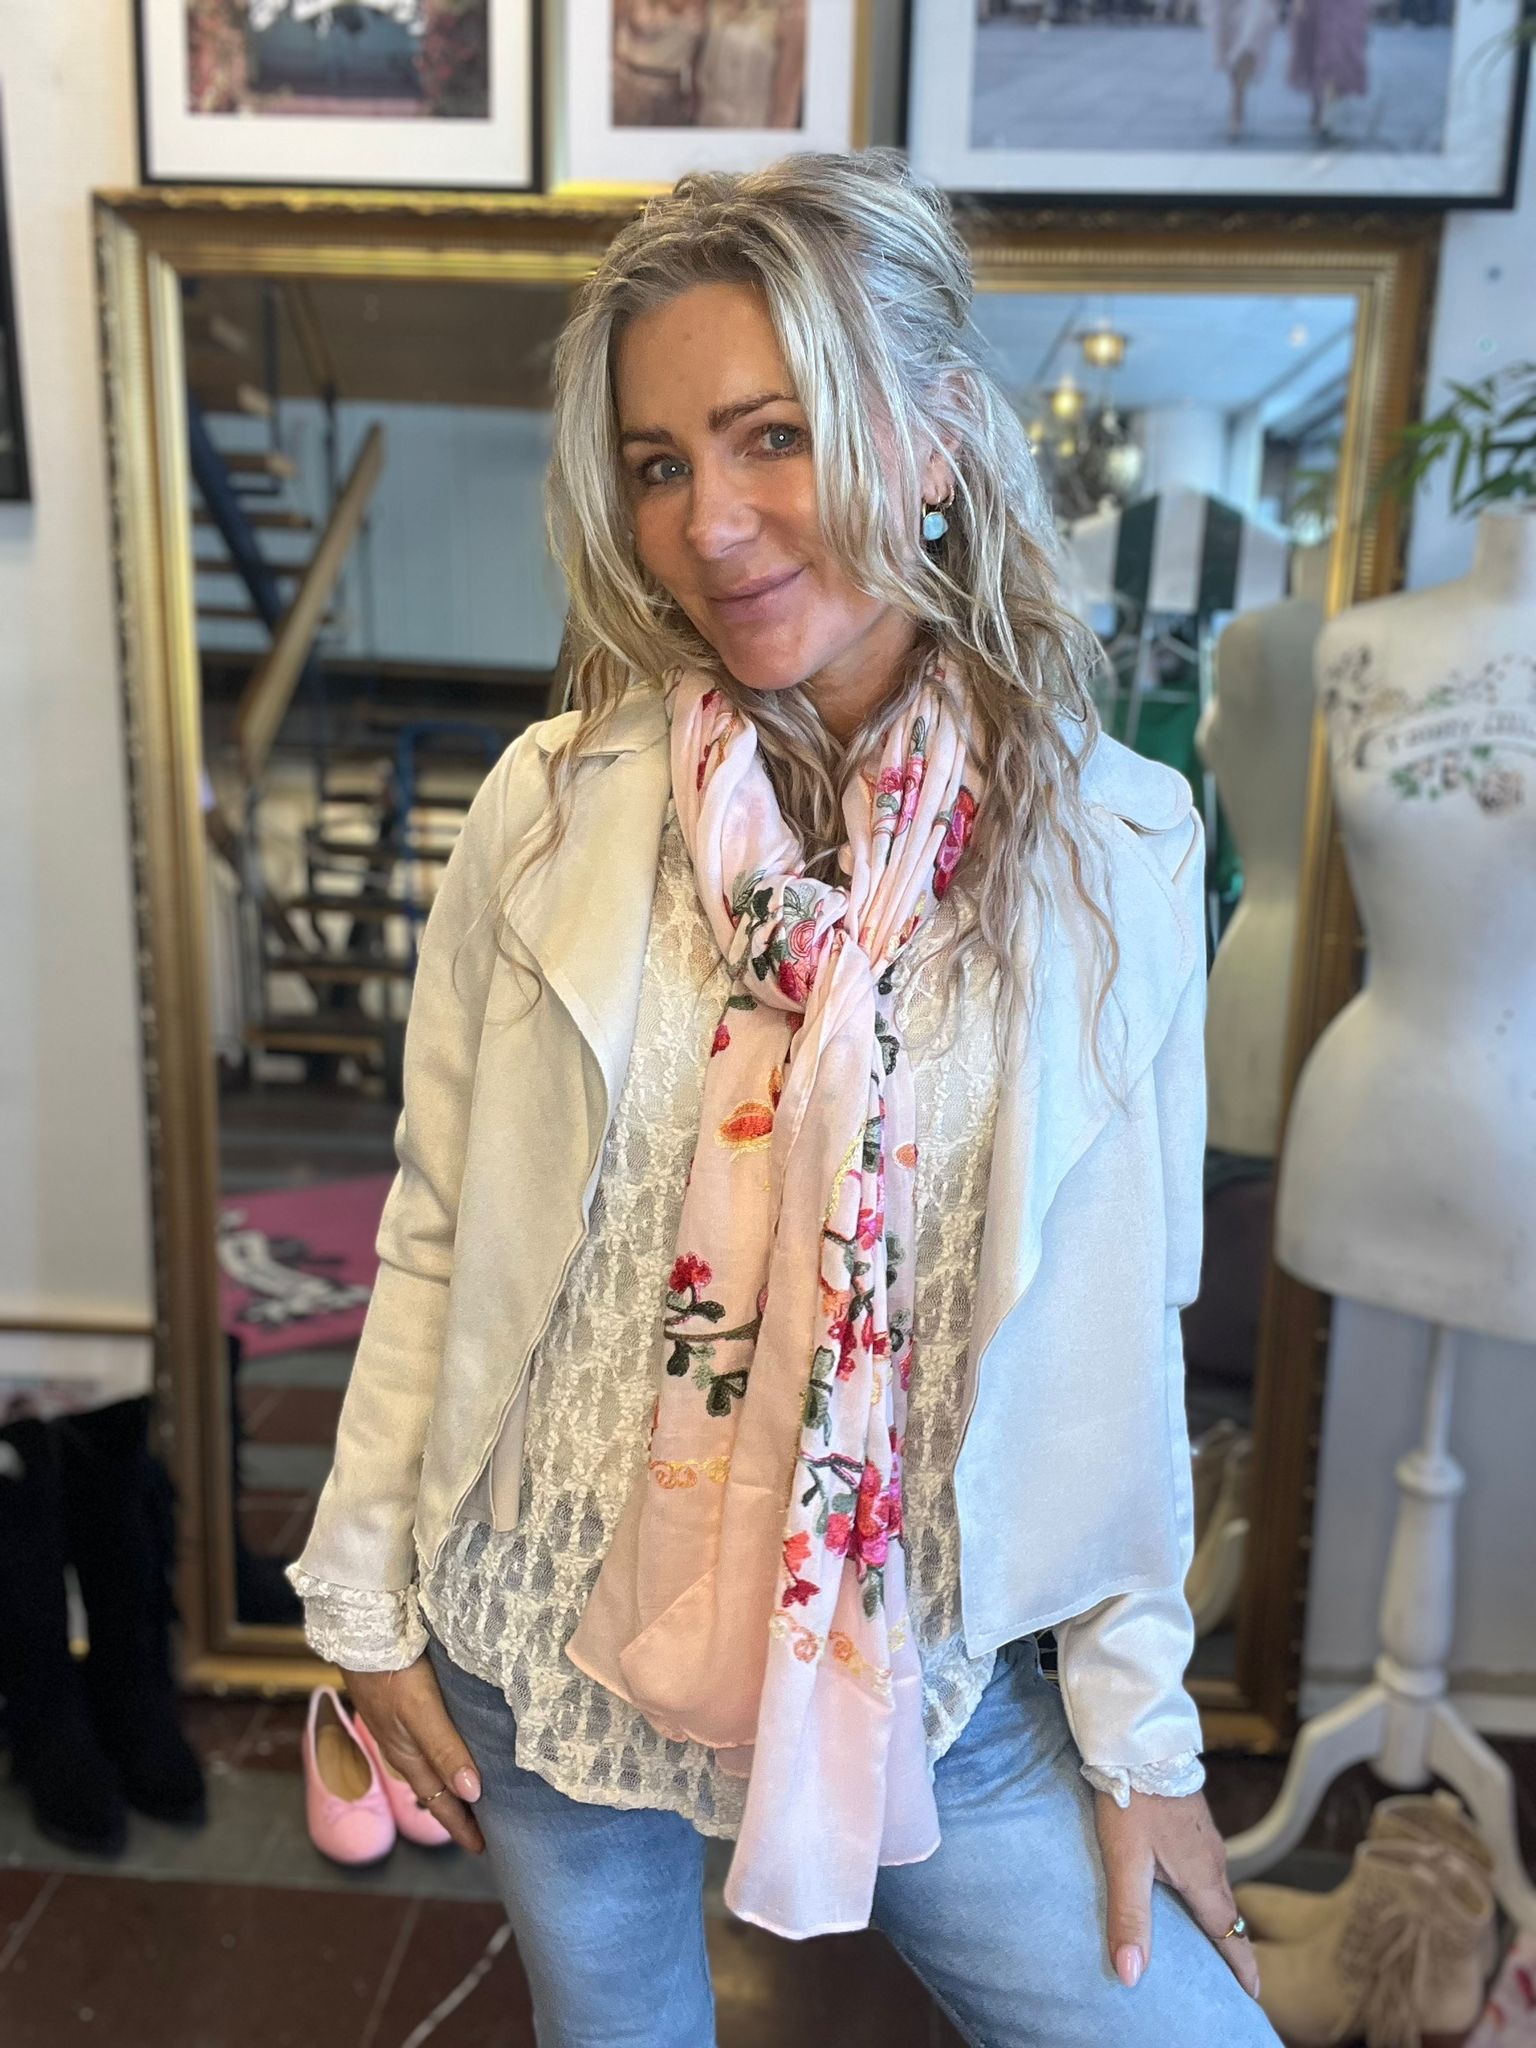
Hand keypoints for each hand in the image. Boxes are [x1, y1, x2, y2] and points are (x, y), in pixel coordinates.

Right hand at [343, 1659, 485, 1854]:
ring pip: (433, 1766)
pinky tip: (457, 1744)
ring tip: (478, 1791)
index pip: (441, 1803)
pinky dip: (446, 1755)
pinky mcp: (403, 1706)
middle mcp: (404, 1748)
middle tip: (489, 1826)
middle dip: (461, 1811)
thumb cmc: (391, 1673)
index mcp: (408, 1757)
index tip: (484, 1849)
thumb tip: (473, 1794)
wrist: (361, 1634)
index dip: (462, 1827)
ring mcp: (401, 1728)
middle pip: (437, 1789)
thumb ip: (445, 1749)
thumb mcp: (421, 1712)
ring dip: (453, 1783)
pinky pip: (429, 1742)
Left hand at [1093, 1787, 1259, 1998]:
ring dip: (1216, 1912)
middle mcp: (1212, 1858)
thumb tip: (1131, 1975)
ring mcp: (1205, 1836)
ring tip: (1208, 1933)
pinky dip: (1202, 1885)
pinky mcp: (1192, 1819)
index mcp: (1202, 1877)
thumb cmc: (1133, 1798)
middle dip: (1231, 1942)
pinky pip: (1204, 1863)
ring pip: (1216, 1884)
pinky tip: (1182, 1882)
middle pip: (1226, 1911)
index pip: (1229, 1931)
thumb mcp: (1125, 1861)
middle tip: (1232, 1972)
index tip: (1253, 1992)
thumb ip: (1129, 1917)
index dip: (1240, 1964)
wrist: (1140, 1740)